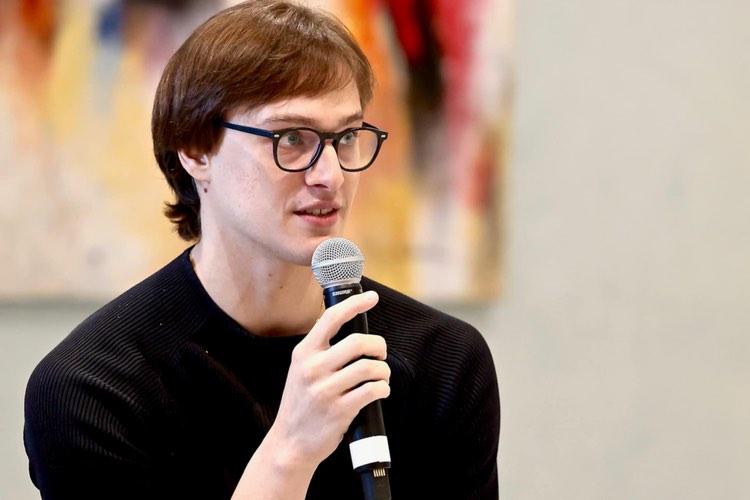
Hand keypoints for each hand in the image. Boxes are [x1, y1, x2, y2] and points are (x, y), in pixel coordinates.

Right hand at [268, 291, 389, 470]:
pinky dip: (383, 389)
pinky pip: (372, 391)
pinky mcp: (339, 411)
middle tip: (381, 353)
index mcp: (304, 353)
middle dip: (379, 345)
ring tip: (381, 376)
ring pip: (369, 368)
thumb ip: (320, 349)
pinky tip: (380, 391)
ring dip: (383, 371)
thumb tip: (349, 324)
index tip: (372, 297)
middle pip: (358, 342)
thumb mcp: (301, 369)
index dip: (355, 304)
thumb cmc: (302, 402)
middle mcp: (312, 368)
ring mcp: (325, 390)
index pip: (331, 318)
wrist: (290, 442)